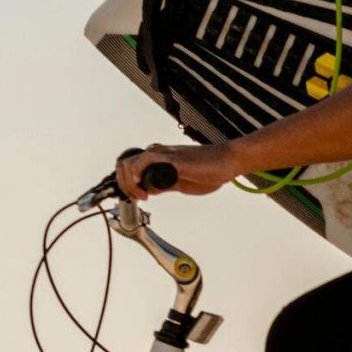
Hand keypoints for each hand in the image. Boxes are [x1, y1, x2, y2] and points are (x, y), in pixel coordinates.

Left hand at [118, 142, 242, 199]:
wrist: (227, 161)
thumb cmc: (210, 170)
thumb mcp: (181, 182)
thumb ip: (165, 184)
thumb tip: (150, 190)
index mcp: (160, 159)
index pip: (131, 167)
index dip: (127, 184)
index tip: (136, 197)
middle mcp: (158, 153)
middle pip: (124, 164)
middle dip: (123, 185)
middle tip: (137, 198)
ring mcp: (164, 155)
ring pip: (130, 163)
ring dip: (129, 183)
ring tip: (142, 196)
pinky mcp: (172, 158)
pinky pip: (145, 161)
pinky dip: (138, 174)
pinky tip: (145, 187)